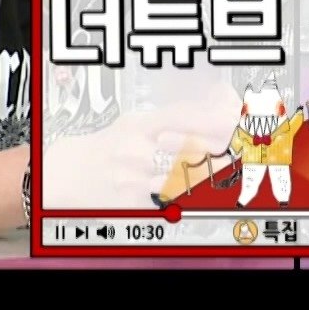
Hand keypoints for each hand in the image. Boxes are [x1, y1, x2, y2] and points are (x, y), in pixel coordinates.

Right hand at [41, 78, 242, 209]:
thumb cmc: (107, 145)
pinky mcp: (129, 201)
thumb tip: (214, 107)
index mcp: (139, 124)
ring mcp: (132, 177)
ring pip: (183, 178)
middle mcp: (135, 149)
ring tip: (228, 172)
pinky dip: (184, 195)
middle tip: (241, 152)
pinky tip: (198, 192)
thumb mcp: (134, 122)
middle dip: (220, 151)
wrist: (67, 173)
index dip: (213, 118)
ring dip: (208, 177)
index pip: (182, 115)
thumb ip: (171, 118)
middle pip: (190, 150)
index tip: (235, 120)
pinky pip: (166, 200)